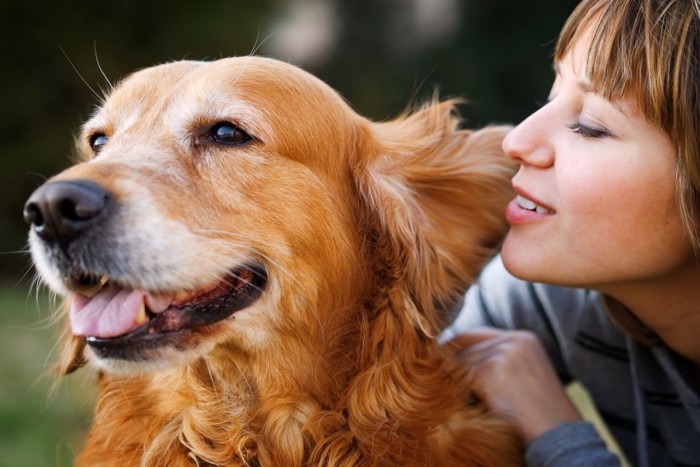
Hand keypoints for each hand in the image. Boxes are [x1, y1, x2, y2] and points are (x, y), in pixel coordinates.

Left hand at [450, 327, 580, 442]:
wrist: (557, 432)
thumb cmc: (540, 412)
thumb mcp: (525, 375)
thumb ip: (500, 360)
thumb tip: (457, 358)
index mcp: (525, 338)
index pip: (477, 334)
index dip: (457, 347)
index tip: (441, 360)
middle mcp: (515, 340)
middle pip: (467, 345)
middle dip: (453, 364)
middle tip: (440, 378)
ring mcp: (504, 352)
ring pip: (463, 361)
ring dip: (455, 378)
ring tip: (455, 393)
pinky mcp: (493, 369)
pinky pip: (463, 375)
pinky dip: (458, 388)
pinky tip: (461, 400)